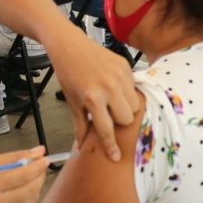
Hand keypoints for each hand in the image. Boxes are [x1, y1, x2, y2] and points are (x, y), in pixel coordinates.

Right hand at [0, 146, 48, 202]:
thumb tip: (36, 152)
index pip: (21, 176)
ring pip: (30, 201)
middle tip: (40, 164)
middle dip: (39, 175)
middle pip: (29, 190)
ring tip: (33, 174)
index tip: (44, 157)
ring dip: (36, 186)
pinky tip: (26, 187)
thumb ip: (12, 157)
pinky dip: (30, 197)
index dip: (37, 166)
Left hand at [51, 36, 136, 160]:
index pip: (106, 129)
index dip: (111, 146)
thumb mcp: (71, 101)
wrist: (69, 45)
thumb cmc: (68, 74)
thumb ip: (81, 124)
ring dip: (126, 107)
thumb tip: (83, 146)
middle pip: (127, 119)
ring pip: (135, 105)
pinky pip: (134, 88)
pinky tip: (115, 86)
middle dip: (119, 121)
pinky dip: (127, 92)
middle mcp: (109, 88)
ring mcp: (120, 76)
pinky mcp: (126, 66)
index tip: (116, 157)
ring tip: (113, 100)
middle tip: (108, 114)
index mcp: (92, 99)